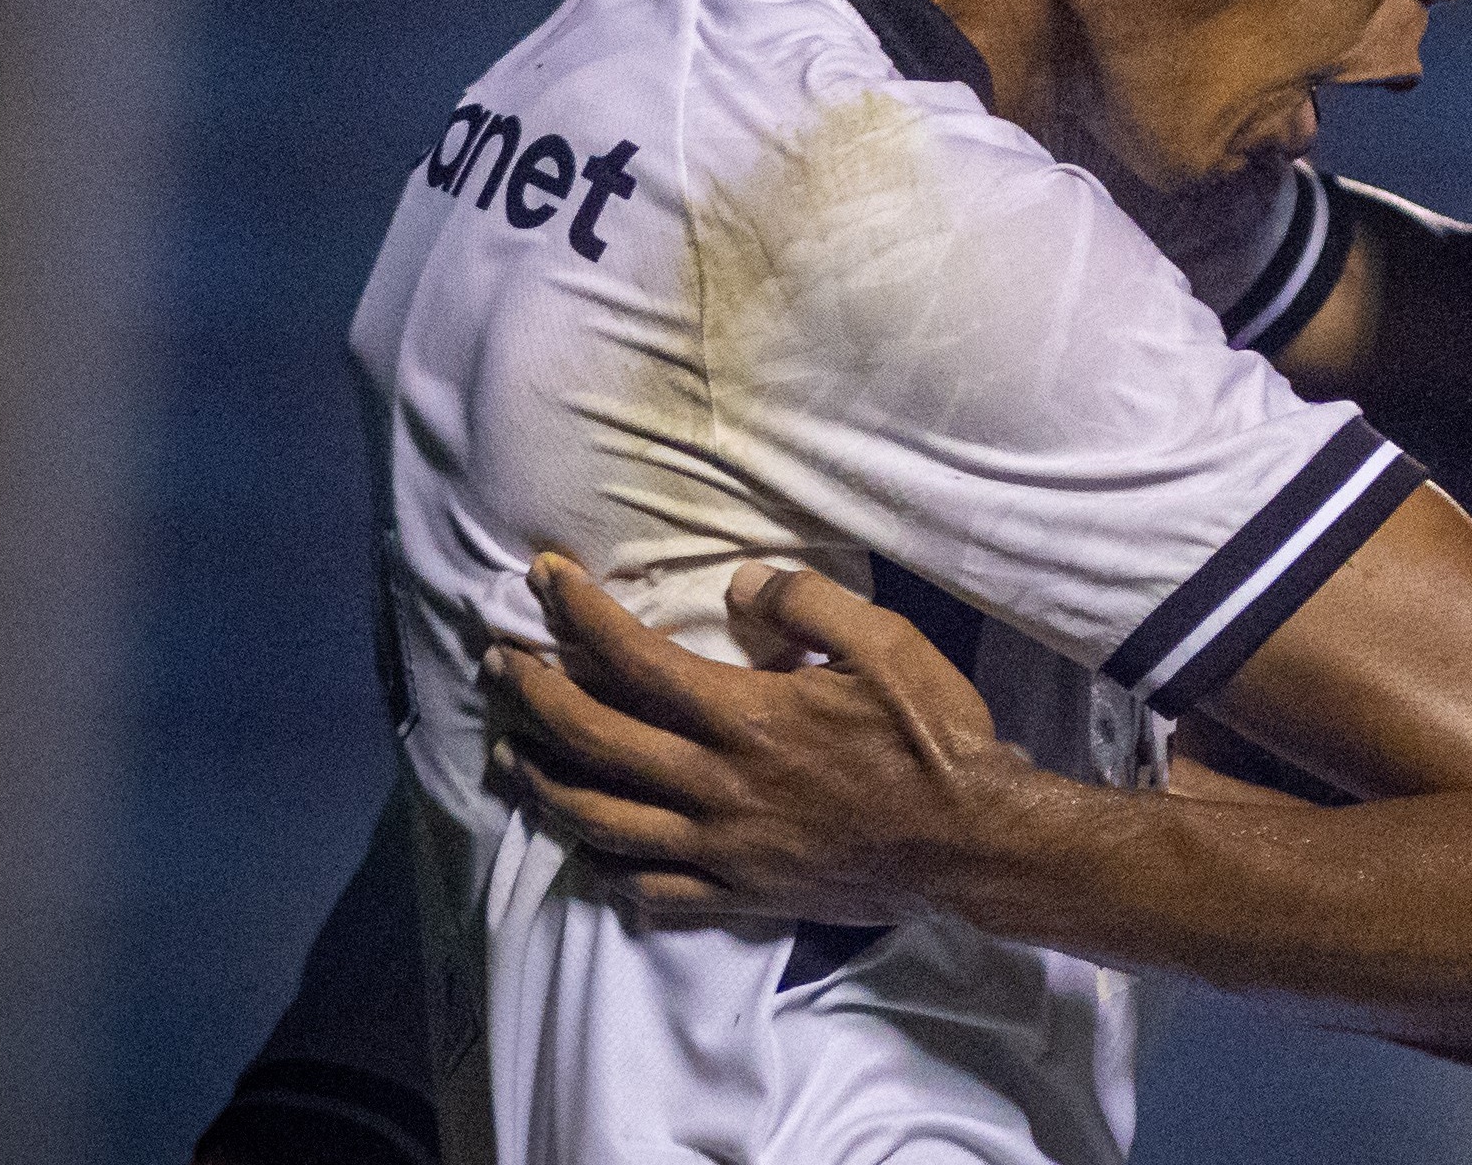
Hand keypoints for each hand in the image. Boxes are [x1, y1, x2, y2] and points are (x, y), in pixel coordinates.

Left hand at [481, 554, 1015, 925]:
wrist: (972, 845)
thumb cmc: (933, 739)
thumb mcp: (886, 644)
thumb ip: (808, 605)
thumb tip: (740, 583)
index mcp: (745, 717)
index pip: (631, 659)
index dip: (575, 614)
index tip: (542, 578)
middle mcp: (715, 786)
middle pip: (591, 740)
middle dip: (531, 694)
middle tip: (498, 664)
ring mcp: (720, 848)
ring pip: (598, 822)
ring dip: (541, 783)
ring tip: (510, 756)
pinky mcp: (738, 892)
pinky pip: (647, 891)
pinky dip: (606, 868)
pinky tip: (591, 848)